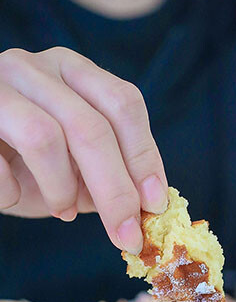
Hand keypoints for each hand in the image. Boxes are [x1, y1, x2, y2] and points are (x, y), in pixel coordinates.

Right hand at [0, 47, 168, 252]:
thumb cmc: (25, 161)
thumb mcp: (76, 163)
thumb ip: (113, 174)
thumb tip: (151, 207)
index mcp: (72, 70)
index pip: (123, 103)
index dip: (144, 157)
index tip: (155, 205)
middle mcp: (32, 67)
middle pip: (90, 127)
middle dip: (115, 190)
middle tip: (126, 233)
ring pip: (44, 137)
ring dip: (62, 188)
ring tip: (64, 212)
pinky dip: (11, 191)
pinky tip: (12, 197)